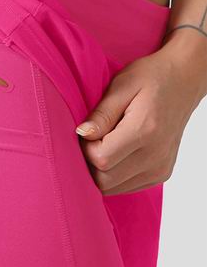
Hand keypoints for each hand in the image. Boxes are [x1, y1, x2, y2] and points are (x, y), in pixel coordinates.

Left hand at [74, 39, 206, 194]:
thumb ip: (101, 114)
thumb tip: (81, 134)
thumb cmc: (152, 77)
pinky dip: (114, 175)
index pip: (101, 159)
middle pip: (105, 180)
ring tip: (107, 143)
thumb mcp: (122, 85)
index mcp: (145, 131)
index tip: (89, 131)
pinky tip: (118, 152)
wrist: (185, 81)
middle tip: (94, 138)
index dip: (86, 148)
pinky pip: (125, 187)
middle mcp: (155, 156)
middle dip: (90, 163)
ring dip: (101, 171)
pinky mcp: (160, 175)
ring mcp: (160, 169)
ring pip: (113, 188)